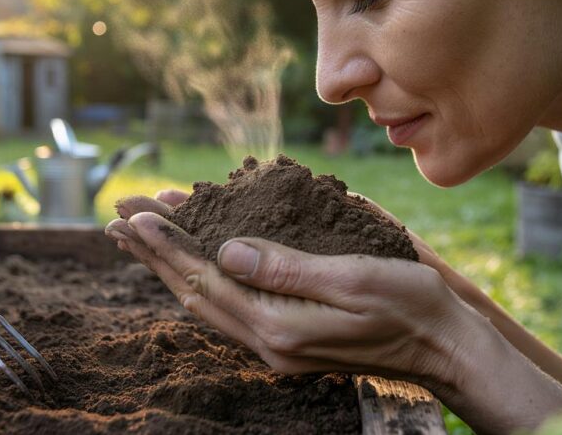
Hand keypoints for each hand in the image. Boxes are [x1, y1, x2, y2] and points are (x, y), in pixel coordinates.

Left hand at [104, 190, 487, 389]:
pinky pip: (229, 311)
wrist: (443, 348)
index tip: (135, 213)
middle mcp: (269, 342)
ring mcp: (277, 348)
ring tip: (142, 240)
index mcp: (279, 324)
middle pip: (194, 293)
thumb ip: (287, 267)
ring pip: (207, 305)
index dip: (168, 244)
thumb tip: (226, 250)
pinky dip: (202, 282)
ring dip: (171, 269)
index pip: (207, 278)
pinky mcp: (289, 343)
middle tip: (117, 220)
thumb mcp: (353, 277)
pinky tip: (195, 266)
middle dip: (154, 255)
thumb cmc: (409, 304)